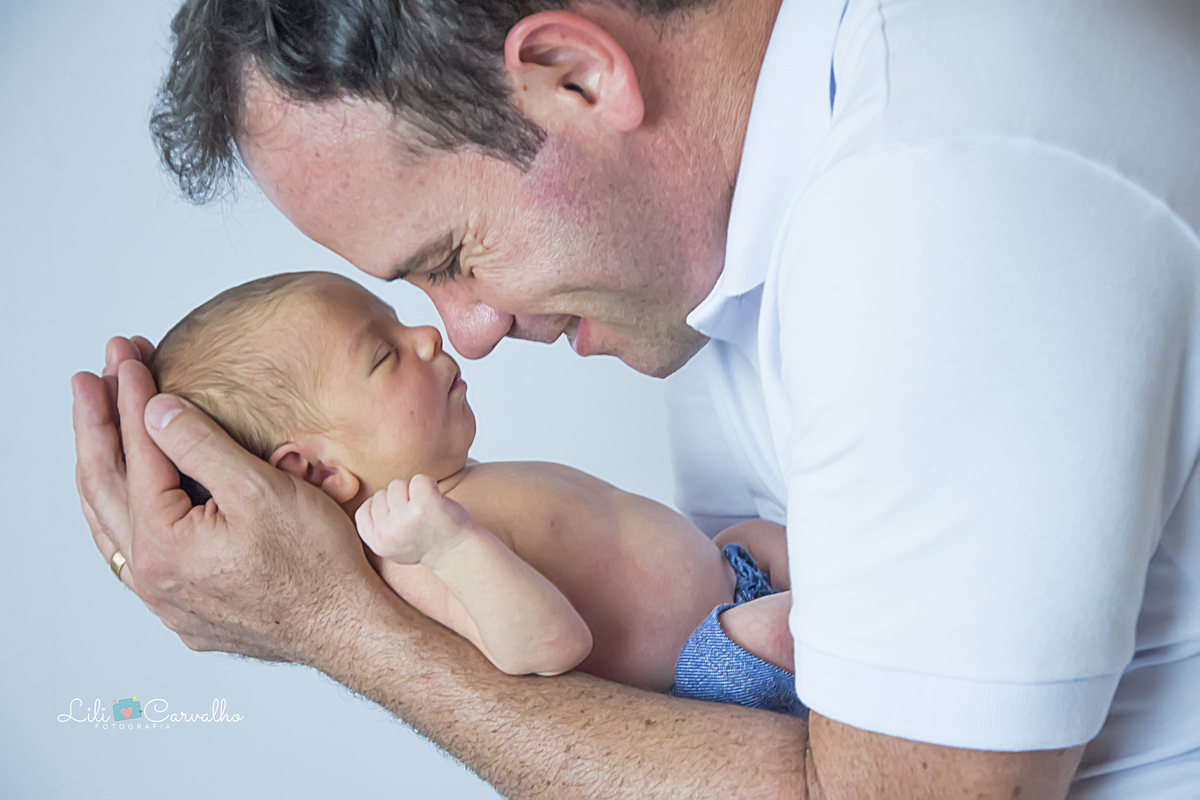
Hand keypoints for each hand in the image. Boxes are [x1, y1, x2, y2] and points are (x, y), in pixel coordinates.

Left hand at [73, 336, 384, 665]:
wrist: (347, 628)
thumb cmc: (317, 565)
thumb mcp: (262, 489)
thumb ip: (200, 445)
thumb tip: (155, 411)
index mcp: (164, 543)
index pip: (136, 452)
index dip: (130, 399)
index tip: (125, 358)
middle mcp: (152, 577)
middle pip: (104, 486)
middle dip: (96, 425)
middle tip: (90, 379)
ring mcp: (164, 599)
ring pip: (111, 524)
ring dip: (101, 469)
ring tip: (95, 430)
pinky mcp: (185, 611)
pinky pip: (133, 555)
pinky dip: (121, 514)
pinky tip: (126, 500)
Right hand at [356, 475, 477, 567]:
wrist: (459, 551)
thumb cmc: (424, 542)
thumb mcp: (390, 544)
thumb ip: (371, 525)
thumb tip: (338, 488)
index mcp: (376, 542)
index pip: (365, 509)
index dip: (385, 511)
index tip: (403, 525)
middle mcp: (388, 532)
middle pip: (382, 494)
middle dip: (401, 501)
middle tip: (419, 520)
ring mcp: (406, 517)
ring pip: (398, 484)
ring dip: (414, 493)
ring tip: (427, 513)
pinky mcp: (426, 504)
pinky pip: (419, 479)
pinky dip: (430, 486)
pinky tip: (437, 503)